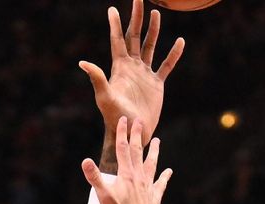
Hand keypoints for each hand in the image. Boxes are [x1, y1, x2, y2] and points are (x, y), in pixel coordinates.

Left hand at [80, 0, 184, 145]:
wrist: (132, 131)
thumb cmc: (115, 117)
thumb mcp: (105, 97)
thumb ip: (97, 79)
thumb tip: (83, 63)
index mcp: (119, 67)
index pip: (117, 40)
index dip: (115, 24)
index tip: (112, 9)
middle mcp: (132, 67)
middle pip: (135, 37)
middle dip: (136, 18)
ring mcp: (145, 74)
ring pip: (150, 47)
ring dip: (154, 31)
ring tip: (157, 14)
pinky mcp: (156, 84)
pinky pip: (166, 65)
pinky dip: (173, 54)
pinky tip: (180, 42)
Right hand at [81, 116, 171, 203]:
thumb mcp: (103, 196)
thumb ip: (95, 178)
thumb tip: (85, 161)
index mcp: (126, 174)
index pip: (123, 149)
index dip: (122, 133)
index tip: (123, 120)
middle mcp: (139, 177)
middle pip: (138, 152)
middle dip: (138, 136)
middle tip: (140, 122)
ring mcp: (148, 186)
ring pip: (152, 164)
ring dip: (154, 152)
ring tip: (158, 141)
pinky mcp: (155, 196)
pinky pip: (161, 183)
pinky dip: (165, 176)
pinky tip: (169, 171)